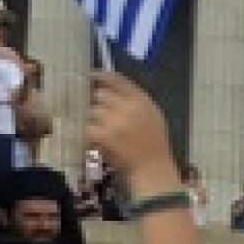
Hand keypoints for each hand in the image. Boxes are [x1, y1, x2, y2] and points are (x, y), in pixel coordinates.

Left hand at [87, 71, 181, 194]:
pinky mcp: (104, 135)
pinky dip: (90, 134)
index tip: (91, 75)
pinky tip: (96, 141)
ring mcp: (114, 121)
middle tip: (98, 113)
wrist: (153, 169)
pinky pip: (88, 128)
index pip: (117, 80)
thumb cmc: (155, 144)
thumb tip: (113, 89)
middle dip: (97, 103)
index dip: (102, 75)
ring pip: (92, 111)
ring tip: (101, 131)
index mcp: (142, 100)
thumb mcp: (153, 115)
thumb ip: (136, 101)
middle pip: (100, 94)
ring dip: (93, 120)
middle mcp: (128, 106)